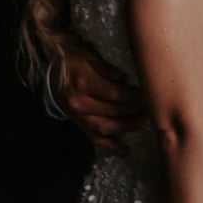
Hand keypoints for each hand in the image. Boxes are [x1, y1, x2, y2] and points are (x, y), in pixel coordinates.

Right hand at [62, 39, 146, 154]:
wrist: (48, 72)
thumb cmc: (69, 58)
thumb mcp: (84, 52)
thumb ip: (102, 64)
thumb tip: (121, 76)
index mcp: (83, 83)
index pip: (115, 93)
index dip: (134, 97)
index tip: (150, 95)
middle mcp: (80, 103)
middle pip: (114, 111)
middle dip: (136, 111)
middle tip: (154, 110)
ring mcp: (78, 117)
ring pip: (107, 127)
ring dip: (128, 127)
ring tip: (145, 123)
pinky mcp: (78, 124)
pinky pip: (95, 138)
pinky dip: (110, 146)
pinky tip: (125, 151)